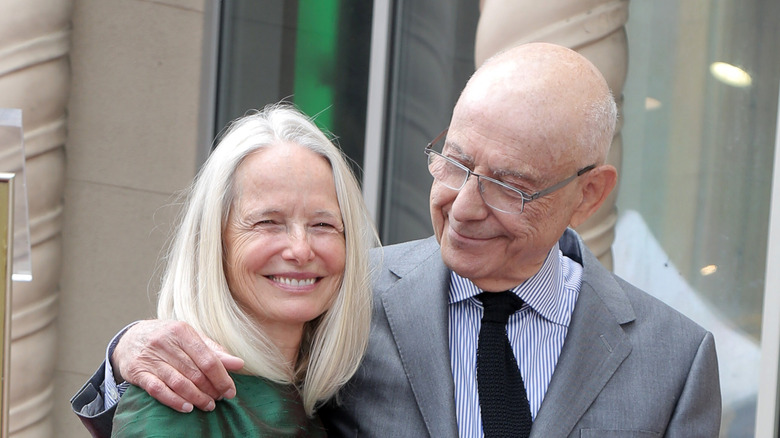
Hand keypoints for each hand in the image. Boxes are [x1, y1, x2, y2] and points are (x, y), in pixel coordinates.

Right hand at [111, 319, 244, 412]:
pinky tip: (187, 407)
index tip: (231, 391)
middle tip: (219, 399)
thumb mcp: (191, 338)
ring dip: (196, 397)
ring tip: (208, 405)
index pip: (208, 359)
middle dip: (210, 389)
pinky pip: (158, 390)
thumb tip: (239, 363)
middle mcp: (165, 343)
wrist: (130, 338)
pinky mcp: (137, 372)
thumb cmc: (168, 338)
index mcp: (182, 331)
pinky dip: (174, 400)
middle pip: (194, 372)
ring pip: (178, 382)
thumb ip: (214, 351)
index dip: (222, 377)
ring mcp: (150, 358)